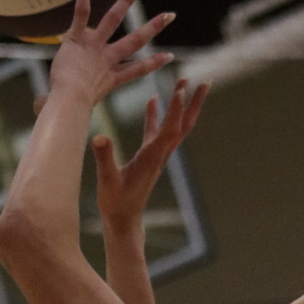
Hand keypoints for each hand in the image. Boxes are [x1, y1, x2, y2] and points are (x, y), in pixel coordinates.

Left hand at [35, 0, 175, 111]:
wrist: (69, 101)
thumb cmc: (70, 106)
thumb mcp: (81, 101)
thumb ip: (76, 95)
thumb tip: (56, 102)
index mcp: (111, 76)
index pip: (138, 69)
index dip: (154, 63)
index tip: (169, 56)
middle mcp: (107, 58)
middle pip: (135, 41)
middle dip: (153, 27)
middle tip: (169, 15)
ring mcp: (94, 46)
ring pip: (114, 19)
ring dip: (128, 0)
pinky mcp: (77, 38)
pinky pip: (82, 12)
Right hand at [92, 78, 209, 234]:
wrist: (123, 221)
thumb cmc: (116, 204)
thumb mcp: (107, 180)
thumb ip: (105, 158)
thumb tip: (99, 137)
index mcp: (151, 158)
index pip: (169, 130)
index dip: (176, 110)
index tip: (181, 89)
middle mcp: (159, 155)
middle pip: (183, 126)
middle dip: (193, 104)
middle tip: (204, 82)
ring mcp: (156, 156)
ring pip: (174, 127)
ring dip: (181, 106)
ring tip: (184, 83)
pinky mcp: (148, 157)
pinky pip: (157, 131)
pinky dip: (158, 115)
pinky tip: (153, 100)